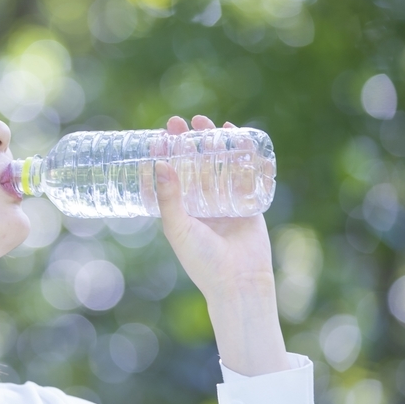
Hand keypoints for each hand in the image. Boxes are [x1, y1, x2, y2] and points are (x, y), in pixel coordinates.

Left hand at [155, 114, 288, 375]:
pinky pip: (243, 173)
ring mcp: (223, 201)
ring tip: (204, 121)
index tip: (158, 136)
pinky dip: (241, 153)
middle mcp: (199, 203)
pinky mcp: (246, 202)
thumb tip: (160, 164)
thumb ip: (169, 198)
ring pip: (216, 164)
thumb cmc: (202, 261)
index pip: (168, 175)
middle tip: (178, 122)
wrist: (239, 283)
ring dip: (211, 142)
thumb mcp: (178, 229)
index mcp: (178, 210)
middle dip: (186, 142)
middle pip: (191, 164)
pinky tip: (235, 135)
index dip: (163, 155)